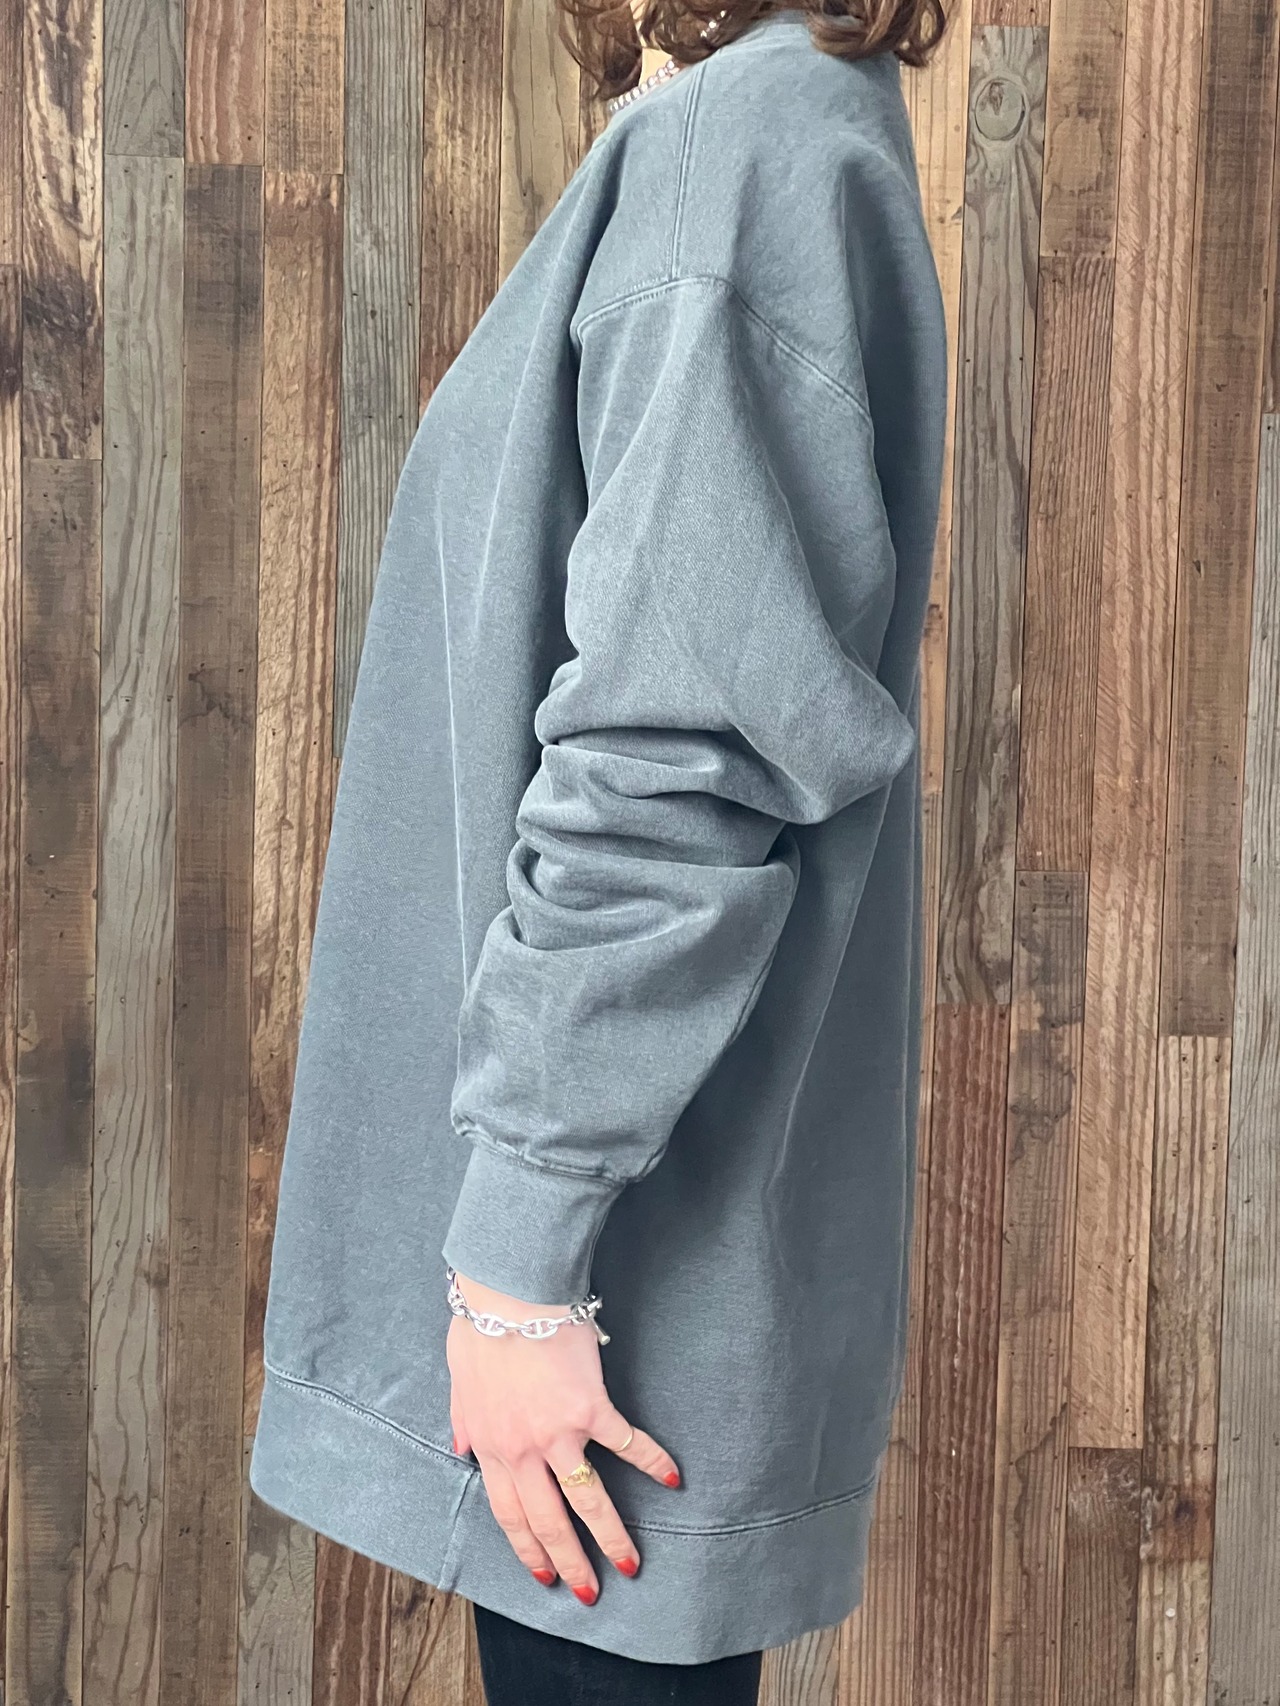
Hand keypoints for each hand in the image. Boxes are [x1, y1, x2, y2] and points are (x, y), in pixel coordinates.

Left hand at [446, 1271, 680, 1602]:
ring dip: (610, 1536)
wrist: (508, 1293)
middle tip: (590, 1592)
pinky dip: (652, 1462)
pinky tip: (672, 1479)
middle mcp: (524, 1450)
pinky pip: (626, 1444)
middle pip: (549, 1521)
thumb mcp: (459, 1381)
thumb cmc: (482, 1328)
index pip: (510, 1514)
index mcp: (493, 1446)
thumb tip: (461, 1450)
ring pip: (588, 1500)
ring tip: (631, 1563)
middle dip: (570, 1562)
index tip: (543, 1573)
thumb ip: (462, 1421)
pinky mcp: (591, 1407)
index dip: (528, 1548)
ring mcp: (559, 1433)